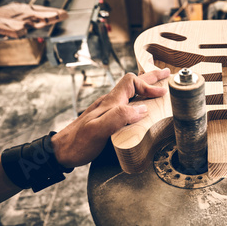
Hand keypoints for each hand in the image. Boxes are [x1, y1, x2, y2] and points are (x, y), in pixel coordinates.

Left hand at [51, 69, 169, 167]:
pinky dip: (138, 99)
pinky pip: (126, 103)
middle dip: (151, 77)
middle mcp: (109, 103)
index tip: (163, 92)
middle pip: (132, 83)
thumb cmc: (77, 143)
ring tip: (158, 86)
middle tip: (166, 74)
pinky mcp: (105, 119)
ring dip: (145, 87)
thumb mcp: (98, 130)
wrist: (59, 152)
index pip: (132, 82)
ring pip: (129, 92)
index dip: (149, 85)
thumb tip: (142, 109)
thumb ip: (119, 117)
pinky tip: (141, 106)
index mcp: (110, 102)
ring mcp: (107, 110)